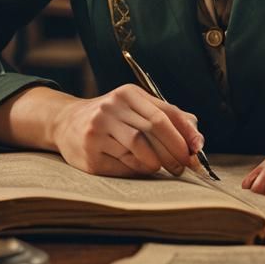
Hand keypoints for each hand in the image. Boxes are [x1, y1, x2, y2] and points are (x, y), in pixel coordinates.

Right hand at [51, 84, 203, 178]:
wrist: (67, 124)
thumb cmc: (112, 118)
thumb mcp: (136, 108)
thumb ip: (167, 118)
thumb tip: (197, 140)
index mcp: (128, 94)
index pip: (164, 112)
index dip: (185, 133)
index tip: (197, 150)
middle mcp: (112, 107)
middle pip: (154, 128)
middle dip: (175, 150)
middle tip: (184, 166)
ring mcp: (98, 129)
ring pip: (139, 148)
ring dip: (158, 162)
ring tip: (163, 168)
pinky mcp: (90, 153)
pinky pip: (123, 165)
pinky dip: (138, 169)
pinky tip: (142, 168)